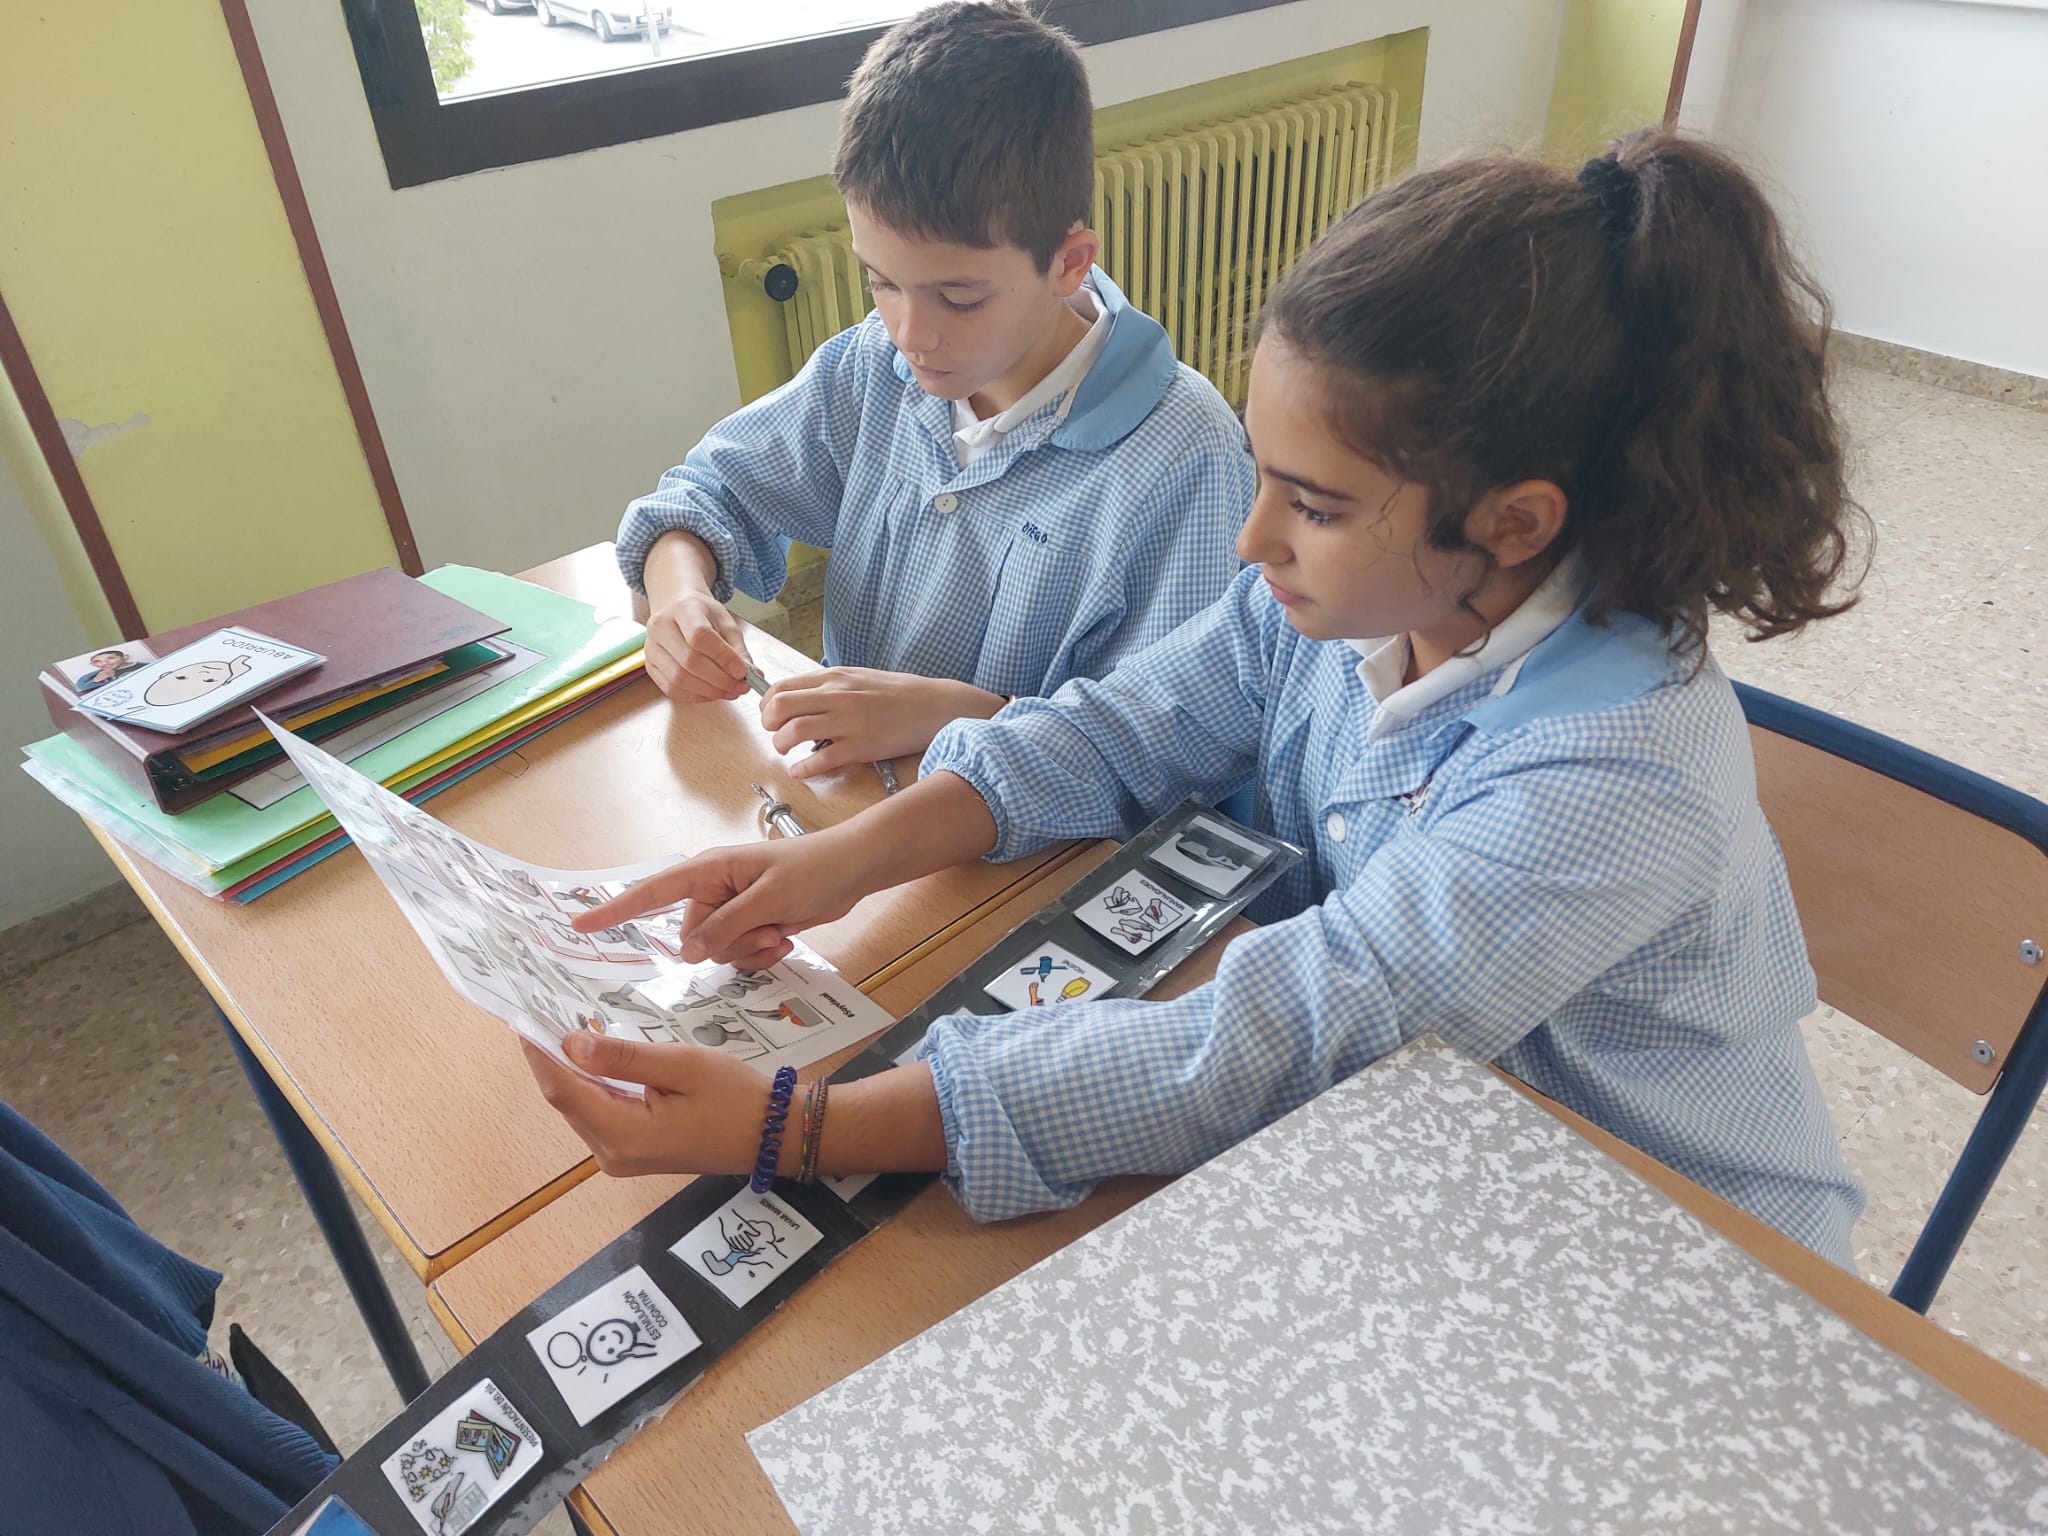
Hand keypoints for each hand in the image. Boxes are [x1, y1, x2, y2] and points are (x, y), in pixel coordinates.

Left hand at [524, 1032, 777, 1177]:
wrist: (774, 1135)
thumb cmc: (734, 1096)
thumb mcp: (680, 1064)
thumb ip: (623, 1056)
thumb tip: (570, 1042)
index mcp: (623, 1134)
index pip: (563, 1090)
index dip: (539, 1054)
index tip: (519, 1019)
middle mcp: (612, 1153)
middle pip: (567, 1101)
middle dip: (552, 1059)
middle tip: (539, 1012)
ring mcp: (622, 1157)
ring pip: (582, 1107)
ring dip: (571, 1071)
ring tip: (559, 1027)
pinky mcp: (633, 1152)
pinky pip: (601, 1114)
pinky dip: (592, 1085)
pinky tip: (592, 1057)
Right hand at [568, 831, 874, 965]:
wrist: (854, 869)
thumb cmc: (813, 871)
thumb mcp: (767, 901)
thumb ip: (725, 927)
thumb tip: (688, 952)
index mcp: (708, 871)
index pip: (651, 892)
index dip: (615, 909)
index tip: (578, 923)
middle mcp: (714, 890)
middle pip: (694, 938)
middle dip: (730, 944)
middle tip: (768, 926)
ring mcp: (733, 909)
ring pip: (719, 953)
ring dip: (751, 950)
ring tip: (781, 928)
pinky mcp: (752, 924)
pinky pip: (741, 956)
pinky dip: (762, 954)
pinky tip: (786, 938)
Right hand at [644, 589, 754, 702]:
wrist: (675, 605)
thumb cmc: (702, 613)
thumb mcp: (725, 622)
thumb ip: (738, 649)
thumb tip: (754, 675)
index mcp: (682, 608)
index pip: (700, 636)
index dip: (723, 657)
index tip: (742, 671)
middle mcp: (660, 627)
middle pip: (689, 661)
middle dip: (719, 680)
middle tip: (740, 687)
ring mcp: (651, 647)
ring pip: (678, 678)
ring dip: (709, 691)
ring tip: (729, 691)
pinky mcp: (650, 665)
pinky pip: (671, 688)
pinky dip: (695, 696)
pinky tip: (711, 693)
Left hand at [761, 669, 1002, 779]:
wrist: (934, 706)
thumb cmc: (898, 694)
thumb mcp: (859, 677)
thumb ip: (829, 687)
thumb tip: (800, 699)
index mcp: (834, 677)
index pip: (781, 687)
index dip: (767, 705)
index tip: (771, 716)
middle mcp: (837, 696)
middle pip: (780, 707)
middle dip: (769, 725)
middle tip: (776, 734)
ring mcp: (849, 722)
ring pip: (793, 732)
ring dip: (781, 746)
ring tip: (788, 753)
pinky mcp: (861, 747)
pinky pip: (820, 761)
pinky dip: (803, 769)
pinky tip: (801, 772)